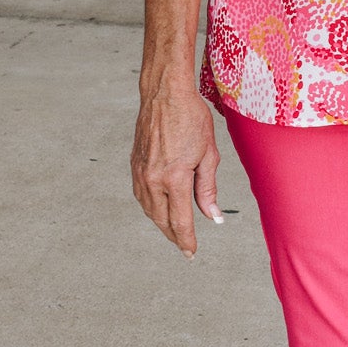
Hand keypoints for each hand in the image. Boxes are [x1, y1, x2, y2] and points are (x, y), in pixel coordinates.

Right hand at [131, 75, 222, 257]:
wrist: (165, 94)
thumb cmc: (191, 118)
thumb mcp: (208, 154)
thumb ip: (207, 189)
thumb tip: (212, 216)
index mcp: (175, 178)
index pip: (180, 221)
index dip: (186, 240)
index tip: (191, 253)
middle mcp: (153, 179)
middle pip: (162, 220)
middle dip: (174, 236)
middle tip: (185, 246)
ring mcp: (141, 172)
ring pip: (149, 209)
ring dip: (161, 223)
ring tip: (173, 231)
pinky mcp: (135, 164)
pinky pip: (141, 195)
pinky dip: (150, 207)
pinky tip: (159, 209)